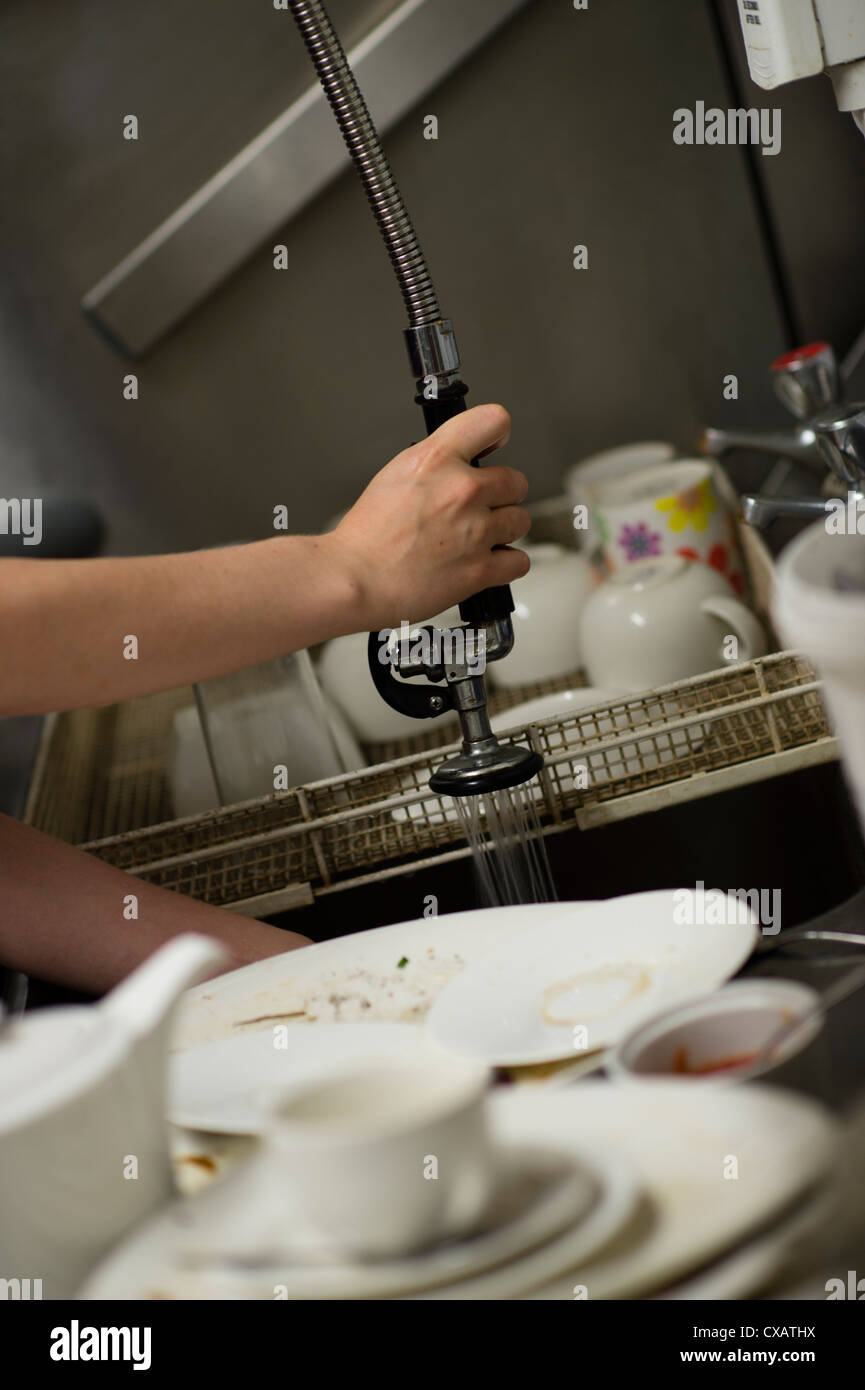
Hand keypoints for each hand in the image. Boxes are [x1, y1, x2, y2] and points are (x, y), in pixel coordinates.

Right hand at [329, 404, 530, 628]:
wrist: (356, 579)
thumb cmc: (366, 536)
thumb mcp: (395, 474)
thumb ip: (435, 463)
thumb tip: (459, 463)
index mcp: (437, 459)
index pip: (494, 421)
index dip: (496, 434)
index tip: (493, 446)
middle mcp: (462, 490)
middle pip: (515, 481)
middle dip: (500, 495)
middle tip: (478, 508)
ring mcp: (476, 531)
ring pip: (521, 520)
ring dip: (504, 530)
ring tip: (478, 538)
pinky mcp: (481, 569)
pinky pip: (519, 561)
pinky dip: (506, 564)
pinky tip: (485, 563)